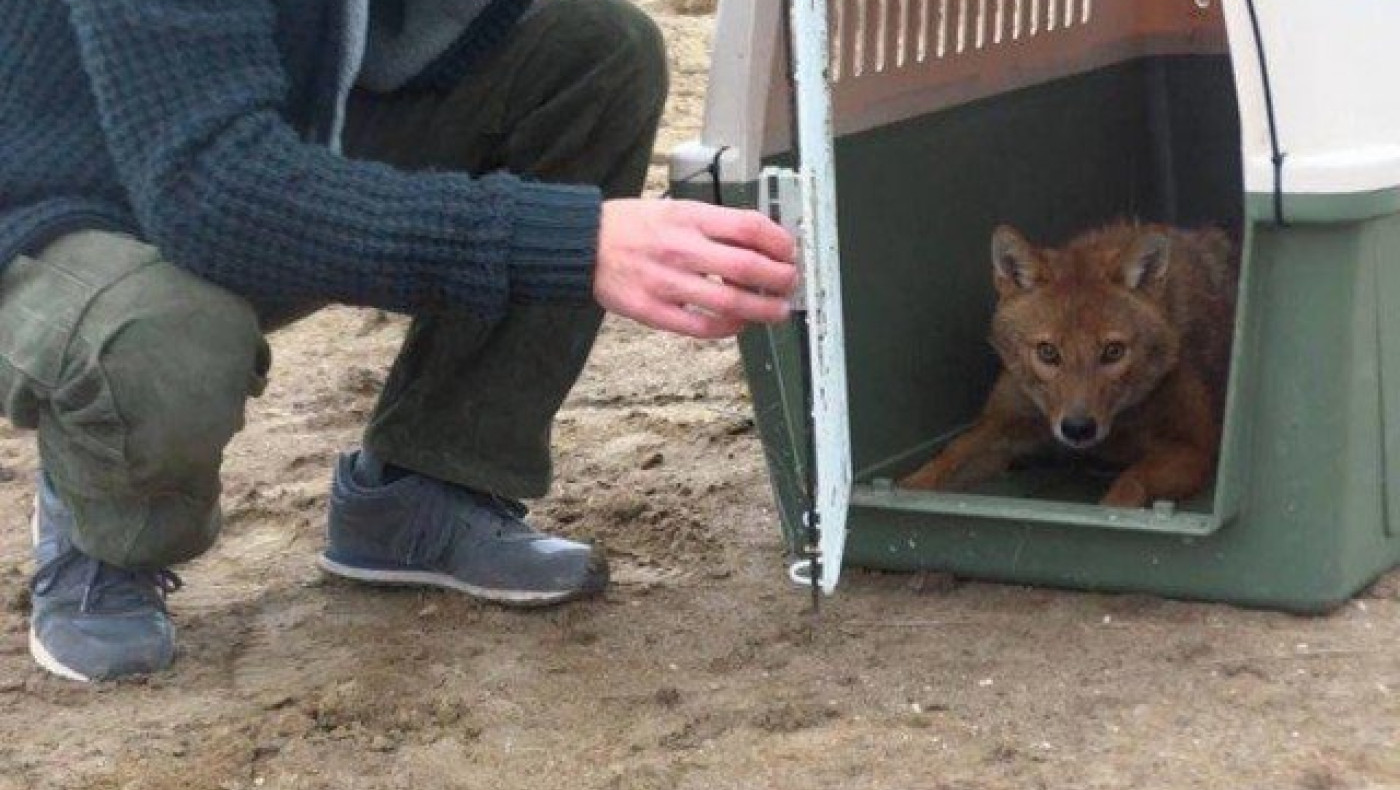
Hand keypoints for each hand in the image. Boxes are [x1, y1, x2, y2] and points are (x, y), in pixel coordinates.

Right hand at [594, 199, 798, 338]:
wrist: (583, 243)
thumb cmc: (631, 226)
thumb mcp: (675, 209)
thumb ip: (713, 225)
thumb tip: (758, 242)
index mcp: (689, 218)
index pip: (748, 227)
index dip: (779, 241)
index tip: (789, 252)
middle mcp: (681, 249)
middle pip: (747, 267)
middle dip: (780, 279)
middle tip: (790, 284)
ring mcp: (667, 282)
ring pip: (729, 302)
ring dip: (762, 310)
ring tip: (776, 311)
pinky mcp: (653, 310)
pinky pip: (701, 327)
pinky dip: (727, 328)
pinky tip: (738, 324)